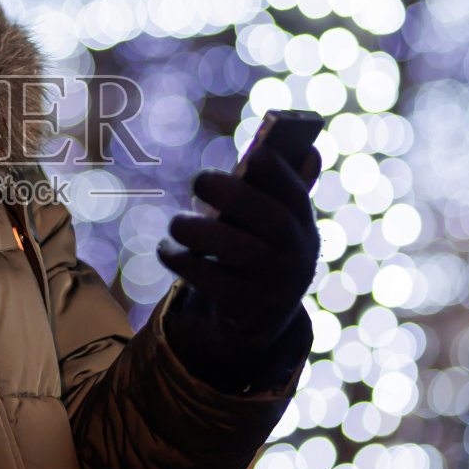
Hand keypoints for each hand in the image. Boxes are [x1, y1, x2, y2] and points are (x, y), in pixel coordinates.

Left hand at [156, 146, 320, 390]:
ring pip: (241, 252)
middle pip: (272, 220)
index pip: (298, 193)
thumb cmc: (255, 250)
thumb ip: (263, 191)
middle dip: (234, 194)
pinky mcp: (247, 311)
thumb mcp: (264, 224)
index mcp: (302, 225)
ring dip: (200, 230)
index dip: (280, 173)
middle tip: (199, 181)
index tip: (257, 154)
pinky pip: (212, 282)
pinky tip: (166, 249)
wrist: (258, 317)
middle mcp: (297, 255)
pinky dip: (182, 261)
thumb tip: (263, 151)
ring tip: (176, 223)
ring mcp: (275, 286)